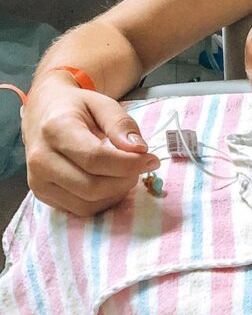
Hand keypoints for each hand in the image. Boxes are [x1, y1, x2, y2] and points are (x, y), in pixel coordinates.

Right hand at [21, 75, 159, 216]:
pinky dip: (103, 201)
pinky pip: (80, 210)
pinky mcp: (42, 196)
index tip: (151, 159)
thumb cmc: (76, 108)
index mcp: (55, 129)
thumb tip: (139, 150)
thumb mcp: (103, 104)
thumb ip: (122, 124)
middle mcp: (40, 159)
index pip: (95, 158)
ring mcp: (38, 181)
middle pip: (92, 187)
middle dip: (125, 180)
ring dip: (116, 193)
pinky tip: (111, 182)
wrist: (43, 115)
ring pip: (87, 204)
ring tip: (125, 172)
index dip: (129, 164)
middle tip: (140, 166)